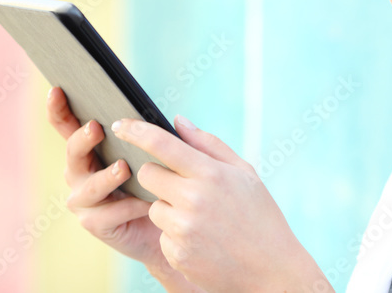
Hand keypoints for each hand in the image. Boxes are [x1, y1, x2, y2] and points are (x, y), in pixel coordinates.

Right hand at [45, 87, 173, 273]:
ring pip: (89, 187)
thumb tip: (176, 120)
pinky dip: (127, 207)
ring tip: (124, 168)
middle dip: (82, 139)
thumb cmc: (158, 182)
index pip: (67, 126)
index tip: (57, 90)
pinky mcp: (94, 224)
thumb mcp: (157, 155)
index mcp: (89, 150)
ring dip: (106, 177)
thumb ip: (161, 139)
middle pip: (73, 152)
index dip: (58, 109)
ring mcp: (83, 200)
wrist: (167, 226)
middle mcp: (79, 173)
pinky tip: (145, 203)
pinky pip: (107, 215)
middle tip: (96, 127)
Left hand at [111, 115, 331, 292]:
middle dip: (157, 175)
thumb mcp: (244, 173)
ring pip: (153, 207)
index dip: (135, 130)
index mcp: (211, 174)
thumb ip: (208, 144)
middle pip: (147, 174)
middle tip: (180, 184)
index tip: (119, 124)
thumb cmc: (260, 216)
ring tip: (201, 219)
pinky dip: (175, 235)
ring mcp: (183, 229)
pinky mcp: (176, 253)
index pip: (161, 144)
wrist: (272, 270)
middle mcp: (193, 199)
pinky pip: (162, 235)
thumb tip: (178, 121)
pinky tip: (201, 240)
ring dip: (168, 208)